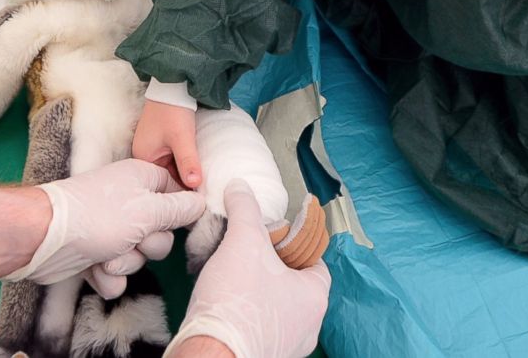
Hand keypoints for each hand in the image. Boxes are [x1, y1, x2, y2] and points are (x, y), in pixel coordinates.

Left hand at [5, 159, 204, 287]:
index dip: (179, 213)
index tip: (175, 223)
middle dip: (148, 245)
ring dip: (125, 263)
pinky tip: (93, 269)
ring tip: (106, 257)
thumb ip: (179, 209)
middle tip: (132, 240)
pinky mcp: (96, 254)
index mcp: (142, 180)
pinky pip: (117, 274)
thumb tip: (201, 203)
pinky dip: (107, 276)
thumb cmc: (98, 216)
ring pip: (139, 256)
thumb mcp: (148, 210)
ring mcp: (111, 230)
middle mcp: (129, 203)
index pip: (177, 194)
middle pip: (161, 232)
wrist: (45, 238)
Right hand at [134, 98, 202, 188]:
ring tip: (202, 178)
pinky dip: (182, 160)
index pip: (164, 182)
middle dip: (184, 180)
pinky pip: (172, 157)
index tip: (199, 197)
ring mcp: (151, 146)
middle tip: (204, 190)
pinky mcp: (159, 140)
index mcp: (143, 158)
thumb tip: (195, 184)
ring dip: (184, 170)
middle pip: (167, 175)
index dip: (182, 189)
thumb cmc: (173, 111)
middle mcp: (144, 154)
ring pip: (171, 166)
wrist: (172, 86)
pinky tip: (195, 163)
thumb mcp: (182, 138)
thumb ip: (188, 162)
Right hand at [166, 181, 329, 357]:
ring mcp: (286, 345)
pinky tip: (226, 300)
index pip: (315, 261)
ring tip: (232, 273)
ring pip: (276, 306)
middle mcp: (308, 326)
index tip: (272, 235)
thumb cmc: (237, 302)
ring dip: (257, 289)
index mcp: (315, 298)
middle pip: (294, 283)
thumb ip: (245, 209)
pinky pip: (260, 325)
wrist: (212, 354)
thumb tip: (240, 187)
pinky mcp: (262, 354)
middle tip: (248, 251)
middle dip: (272, 266)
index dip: (294, 243)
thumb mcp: (243, 241)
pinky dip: (246, 311)